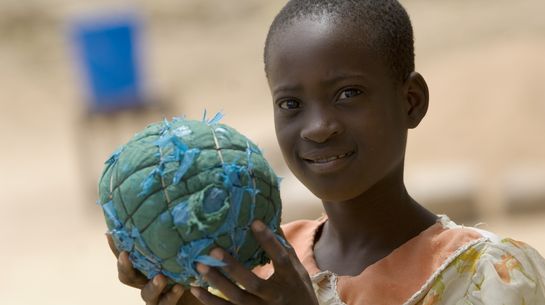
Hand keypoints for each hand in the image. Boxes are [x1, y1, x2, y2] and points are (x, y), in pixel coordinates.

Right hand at [106, 234, 192, 304]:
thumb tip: (169, 203)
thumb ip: (171, 232)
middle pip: (127, 276)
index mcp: (143, 264)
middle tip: (126, 255)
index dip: (115, 245)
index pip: (124, 254)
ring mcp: (155, 295)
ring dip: (153, 285)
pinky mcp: (166, 304)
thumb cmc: (184, 263)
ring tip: (160, 277)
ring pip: (146, 293)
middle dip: (125, 266)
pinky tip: (179, 287)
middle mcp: (144, 280)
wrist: (197, 288)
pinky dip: (171, 296)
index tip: (109, 233)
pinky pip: (165, 304)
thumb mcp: (178, 246)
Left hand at [189, 220, 318, 304]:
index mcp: (290, 279)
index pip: (281, 258)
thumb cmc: (299, 292)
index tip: (254, 222)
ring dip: (217, 283)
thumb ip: (285, 249)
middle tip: (214, 250)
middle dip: (233, 267)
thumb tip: (272, 221)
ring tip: (200, 267)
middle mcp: (275, 296)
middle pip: (252, 283)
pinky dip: (210, 301)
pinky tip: (195, 289)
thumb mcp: (298, 271)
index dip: (268, 241)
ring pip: (237, 299)